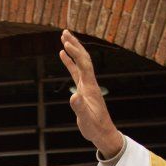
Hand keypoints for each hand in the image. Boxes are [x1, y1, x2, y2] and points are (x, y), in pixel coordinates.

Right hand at [59, 29, 122, 157]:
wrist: (103, 133)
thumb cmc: (95, 127)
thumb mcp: (85, 119)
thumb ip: (80, 108)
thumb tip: (74, 97)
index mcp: (90, 87)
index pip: (83, 65)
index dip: (75, 53)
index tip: (65, 43)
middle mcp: (90, 82)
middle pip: (83, 58)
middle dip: (75, 44)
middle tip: (64, 32)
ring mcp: (87, 85)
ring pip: (80, 62)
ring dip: (73, 49)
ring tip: (64, 38)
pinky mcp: (83, 89)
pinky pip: (76, 71)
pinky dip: (70, 62)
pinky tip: (63, 55)